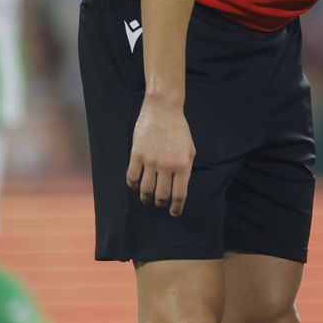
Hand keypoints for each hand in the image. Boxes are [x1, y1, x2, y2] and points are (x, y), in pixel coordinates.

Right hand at [126, 96, 195, 216]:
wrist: (163, 110)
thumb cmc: (179, 130)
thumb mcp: (190, 150)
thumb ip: (186, 169)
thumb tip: (179, 188)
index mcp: (183, 165)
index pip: (179, 195)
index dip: (176, 208)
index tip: (174, 212)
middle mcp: (167, 166)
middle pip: (161, 195)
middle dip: (161, 203)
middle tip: (160, 204)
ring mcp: (150, 161)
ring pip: (145, 189)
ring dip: (146, 198)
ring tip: (147, 198)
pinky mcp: (136, 155)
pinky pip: (132, 177)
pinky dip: (133, 186)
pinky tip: (135, 186)